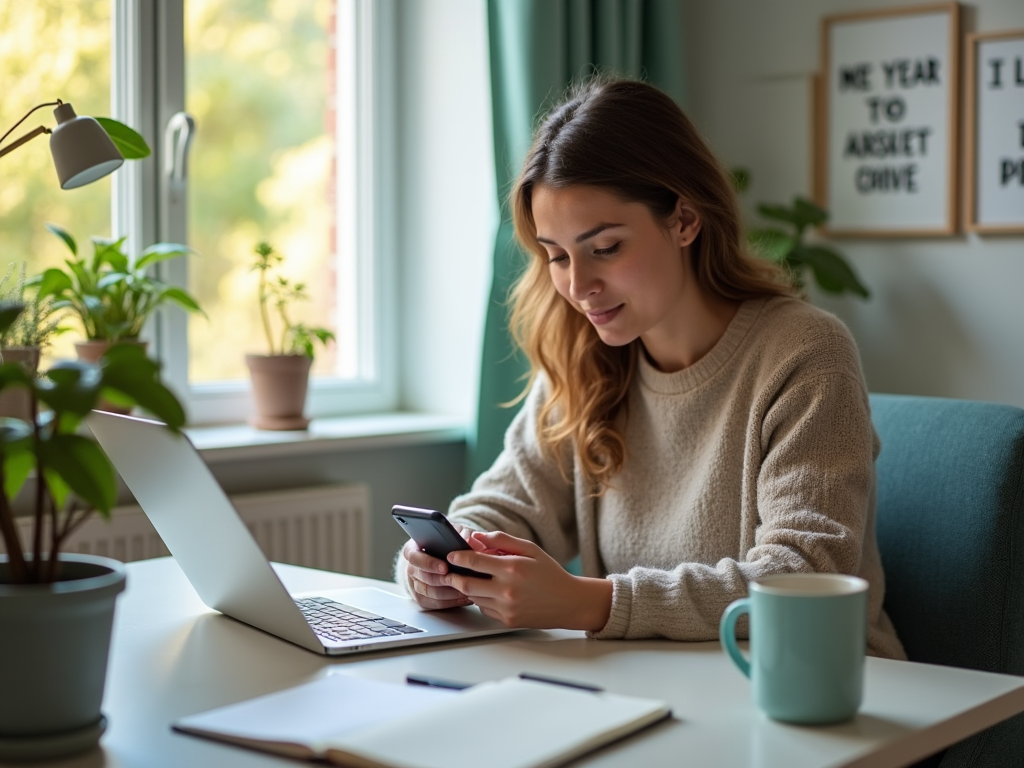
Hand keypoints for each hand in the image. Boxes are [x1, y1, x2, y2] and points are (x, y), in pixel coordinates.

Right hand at [401, 530, 472, 609]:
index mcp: (412, 549)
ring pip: (430, 592)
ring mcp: (415, 584)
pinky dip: (450, 602)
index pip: (414, 557)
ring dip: (449, 593)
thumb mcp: (451, 533)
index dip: (429, 563)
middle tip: (458, 580)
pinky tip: (464, 597)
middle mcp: (411, 568)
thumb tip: (468, 538)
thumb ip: (459, 533)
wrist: (440, 558)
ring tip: (466, 589)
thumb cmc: (445, 543)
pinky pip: (434, 604)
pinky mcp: (422, 598)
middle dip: (442, 580)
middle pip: (423, 577)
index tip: (445, 567)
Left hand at [444, 531, 612, 630]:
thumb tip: (478, 536)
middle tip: (449, 571)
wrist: (568, 602)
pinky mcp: (506, 620)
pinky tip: (488, 592)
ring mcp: (506, 608)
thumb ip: (502, 540)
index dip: (459, 556)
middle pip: (466, 583)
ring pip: (473, 597)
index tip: (451, 554)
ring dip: (468, 588)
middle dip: (453, 577)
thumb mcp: (530, 549)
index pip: (475, 561)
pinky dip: (481, 599)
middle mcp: (507, 590)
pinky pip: (484, 609)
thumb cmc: (550, 573)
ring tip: (469, 578)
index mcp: (512, 568)